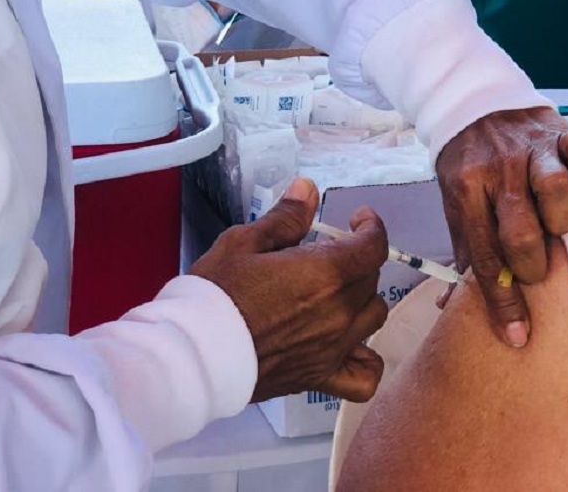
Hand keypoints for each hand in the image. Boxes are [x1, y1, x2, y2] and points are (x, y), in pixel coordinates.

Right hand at [191, 179, 389, 402]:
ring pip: (373, 317)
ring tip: (336, 293)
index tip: (358, 220)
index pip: (373, 246)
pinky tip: (351, 346)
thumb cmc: (216, 295)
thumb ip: (284, 218)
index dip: (371, 227)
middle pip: (370, 279)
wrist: (194, 355)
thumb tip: (308, 190)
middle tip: (326, 255)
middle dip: (356, 259)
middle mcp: (339, 310)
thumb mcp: (244, 243)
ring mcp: (333, 347)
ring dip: (362, 299)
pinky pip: (365, 375)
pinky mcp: (319, 377)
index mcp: (325, 272)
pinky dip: (367, 361)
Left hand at [436, 107, 567, 347]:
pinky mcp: (561, 129)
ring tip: (556, 225)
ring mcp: (532, 148)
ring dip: (560, 217)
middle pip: (522, 230)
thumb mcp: (453, 204)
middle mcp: (499, 169)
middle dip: (533, 265)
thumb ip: (464, 251)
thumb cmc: (467, 165)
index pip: (486, 257)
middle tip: (536, 268)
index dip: (504, 302)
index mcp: (466, 190)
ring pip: (555, 188)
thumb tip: (449, 306)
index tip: (518, 336)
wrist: (472, 102)